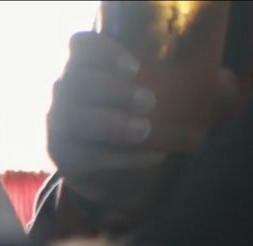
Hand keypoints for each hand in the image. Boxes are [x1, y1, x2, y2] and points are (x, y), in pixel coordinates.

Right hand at [47, 32, 234, 209]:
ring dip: (110, 124)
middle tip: (149, 100)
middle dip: (109, 89)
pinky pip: (86, 156)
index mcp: (86, 67)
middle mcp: (66, 93)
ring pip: (73, 120)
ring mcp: (59, 125)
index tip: (134, 67)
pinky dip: (121, 158)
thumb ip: (184, 84)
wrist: (107, 164)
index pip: (81, 47)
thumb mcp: (152, 94)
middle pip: (74, 82)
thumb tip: (221, 81)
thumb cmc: (132, 116)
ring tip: (144, 131)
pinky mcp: (64, 157)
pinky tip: (152, 156)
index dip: (102, 53)